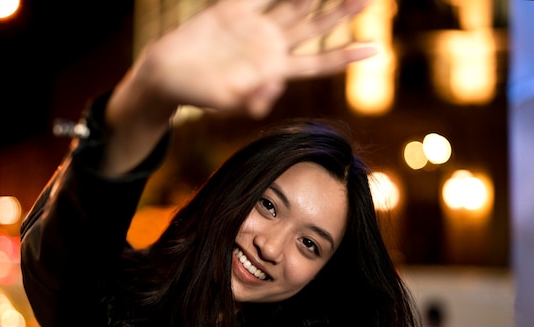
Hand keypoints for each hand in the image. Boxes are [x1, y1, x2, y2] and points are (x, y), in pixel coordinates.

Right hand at [102, 0, 375, 175]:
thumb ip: (251, 99)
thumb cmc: (196, 94)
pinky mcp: (233, 9)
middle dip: (341, 12)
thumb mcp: (225, 102)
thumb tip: (273, 87)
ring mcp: (253, 25)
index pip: (317, 64)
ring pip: (294, 3)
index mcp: (273, 71)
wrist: (166, 74)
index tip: (375, 49)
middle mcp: (269, 46)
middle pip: (315, 27)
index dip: (345, 56)